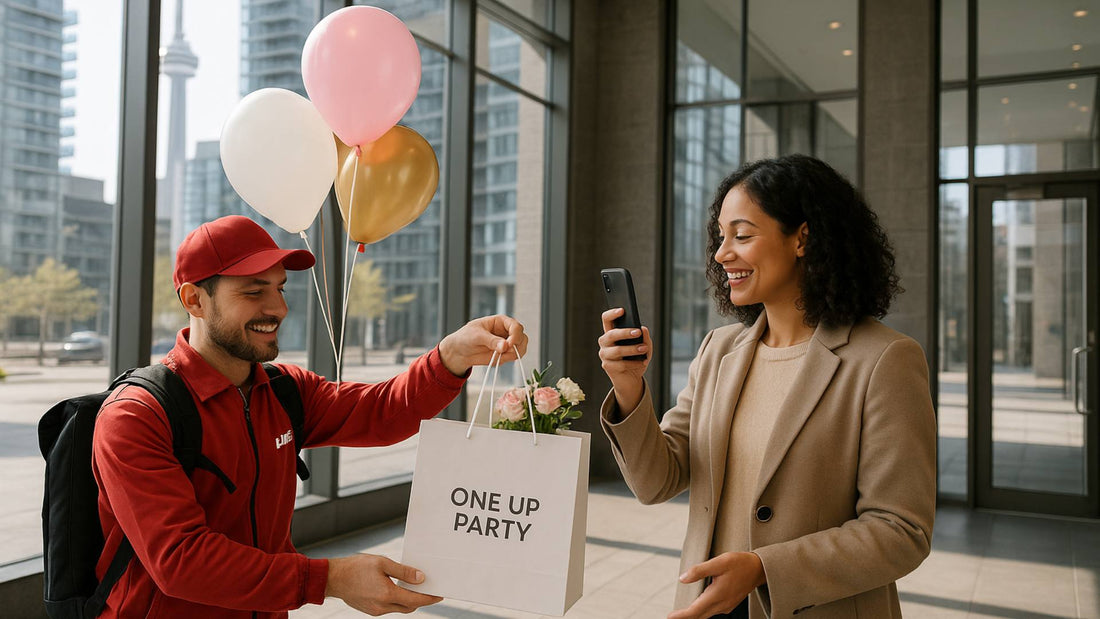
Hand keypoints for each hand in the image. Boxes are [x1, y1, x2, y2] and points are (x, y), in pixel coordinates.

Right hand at [325, 554, 441, 615]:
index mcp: (387, 594)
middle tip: (429, 589)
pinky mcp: (370, 610)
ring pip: (399, 608)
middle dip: (421, 600)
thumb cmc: (356, 567)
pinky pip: (389, 608)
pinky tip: (398, 589)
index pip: (415, 600)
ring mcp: (375, 611)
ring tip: (414, 587)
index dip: (429, 598)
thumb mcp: (382, 563)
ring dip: (408, 600)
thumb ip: (403, 571)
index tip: (440, 595)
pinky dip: (397, 600)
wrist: (333, 578)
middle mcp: (382, 606)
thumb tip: (421, 577)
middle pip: (409, 607)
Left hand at [438, 314, 527, 375]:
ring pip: (522, 348)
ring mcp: (507, 343)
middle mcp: (507, 331)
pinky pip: (514, 357)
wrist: (460, 352)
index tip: (509, 344)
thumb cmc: (466, 337)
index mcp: (501, 321)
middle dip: (517, 345)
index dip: (515, 335)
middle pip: (522, 337)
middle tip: (506, 351)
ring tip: (499, 355)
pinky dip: (508, 360)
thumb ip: (491, 340)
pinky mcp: (505, 354)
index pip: (515, 326)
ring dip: (514, 354)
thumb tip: (505, 346)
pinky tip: (496, 358)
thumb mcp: (476, 336)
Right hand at [598, 308, 651, 411]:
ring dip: (632, 349)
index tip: (622, 310)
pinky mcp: (607, 366)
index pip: (606, 319)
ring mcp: (605, 355)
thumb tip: (643, 329)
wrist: (631, 380)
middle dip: (625, 332)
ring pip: (617, 350)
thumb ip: (645, 337)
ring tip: (644, 349)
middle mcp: (605, 342)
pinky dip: (634, 363)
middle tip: (638, 332)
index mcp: (612, 333)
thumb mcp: (645, 347)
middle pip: (611, 334)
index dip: (612, 313)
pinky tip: (643, 362)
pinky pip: (621, 364)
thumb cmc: (636, 359)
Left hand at [668, 552, 765, 618]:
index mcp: (717, 595)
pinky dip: (701, 611)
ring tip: (680, 613)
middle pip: (699, 616)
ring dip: (693, 614)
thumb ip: (699, 570)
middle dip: (685, 618)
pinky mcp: (728, 604)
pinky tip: (696, 606)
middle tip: (672, 616)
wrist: (759, 569)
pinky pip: (712, 611)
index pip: (695, 612)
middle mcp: (721, 605)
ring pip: (705, 615)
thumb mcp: (719, 562)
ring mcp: (726, 606)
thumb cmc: (740, 563)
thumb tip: (682, 579)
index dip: (681, 616)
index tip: (670, 617)